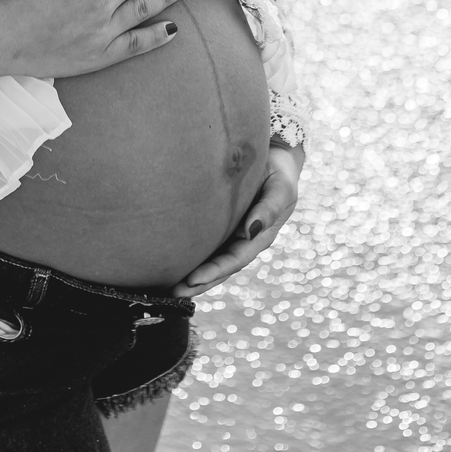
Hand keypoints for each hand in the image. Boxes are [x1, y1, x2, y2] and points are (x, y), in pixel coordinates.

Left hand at [171, 142, 304, 298]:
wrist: (277, 157)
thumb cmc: (280, 173)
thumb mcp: (280, 189)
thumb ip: (269, 209)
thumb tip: (251, 232)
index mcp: (260, 237)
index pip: (234, 260)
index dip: (214, 272)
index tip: (192, 281)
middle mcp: (244, 241)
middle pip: (220, 268)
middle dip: (198, 283)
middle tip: (173, 294)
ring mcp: (233, 234)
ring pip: (211, 259)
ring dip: (193, 276)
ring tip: (169, 287)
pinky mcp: (223, 224)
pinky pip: (207, 243)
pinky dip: (192, 255)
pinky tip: (175, 261)